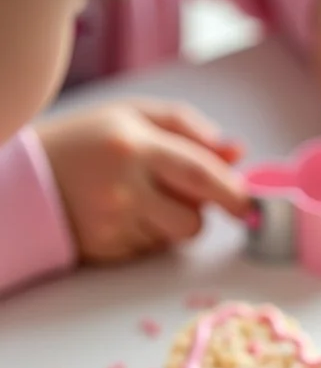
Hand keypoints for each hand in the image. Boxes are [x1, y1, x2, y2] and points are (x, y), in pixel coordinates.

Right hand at [36, 100, 249, 263]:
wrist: (23, 181)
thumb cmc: (83, 142)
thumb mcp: (130, 116)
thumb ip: (186, 128)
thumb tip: (237, 152)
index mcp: (133, 146)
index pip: (199, 173)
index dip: (231, 191)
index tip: (249, 202)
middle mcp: (124, 189)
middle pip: (194, 217)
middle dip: (207, 210)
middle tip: (204, 199)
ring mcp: (114, 224)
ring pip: (176, 236)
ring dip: (175, 221)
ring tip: (145, 198)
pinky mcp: (107, 251)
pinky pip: (152, 249)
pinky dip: (149, 233)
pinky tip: (123, 214)